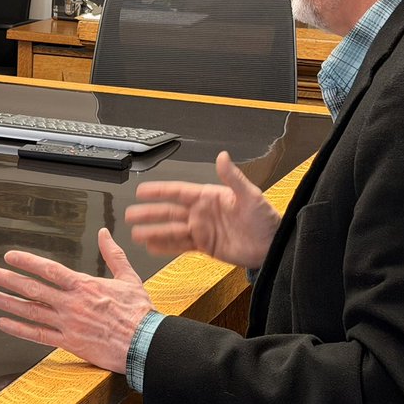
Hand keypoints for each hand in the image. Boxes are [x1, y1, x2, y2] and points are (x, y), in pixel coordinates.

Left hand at [0, 229, 153, 373]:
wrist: (146, 344)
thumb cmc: (140, 313)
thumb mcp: (129, 277)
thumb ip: (112, 254)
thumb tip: (104, 233)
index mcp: (84, 285)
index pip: (49, 269)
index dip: (26, 262)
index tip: (9, 256)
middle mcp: (71, 303)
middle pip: (32, 288)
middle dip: (7, 279)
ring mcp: (68, 323)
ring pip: (30, 310)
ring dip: (6, 302)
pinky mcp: (69, 342)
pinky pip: (38, 335)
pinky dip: (19, 329)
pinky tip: (4, 323)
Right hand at [125, 151, 279, 267]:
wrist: (273, 246)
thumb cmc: (266, 219)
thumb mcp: (250, 196)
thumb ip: (233, 177)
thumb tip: (222, 156)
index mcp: (209, 197)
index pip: (178, 192)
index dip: (159, 191)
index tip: (141, 190)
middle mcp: (201, 212)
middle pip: (168, 212)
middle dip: (148, 213)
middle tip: (130, 215)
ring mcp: (201, 229)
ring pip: (171, 230)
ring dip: (153, 231)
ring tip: (136, 234)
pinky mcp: (204, 246)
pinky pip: (180, 246)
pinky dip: (166, 246)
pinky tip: (152, 247)